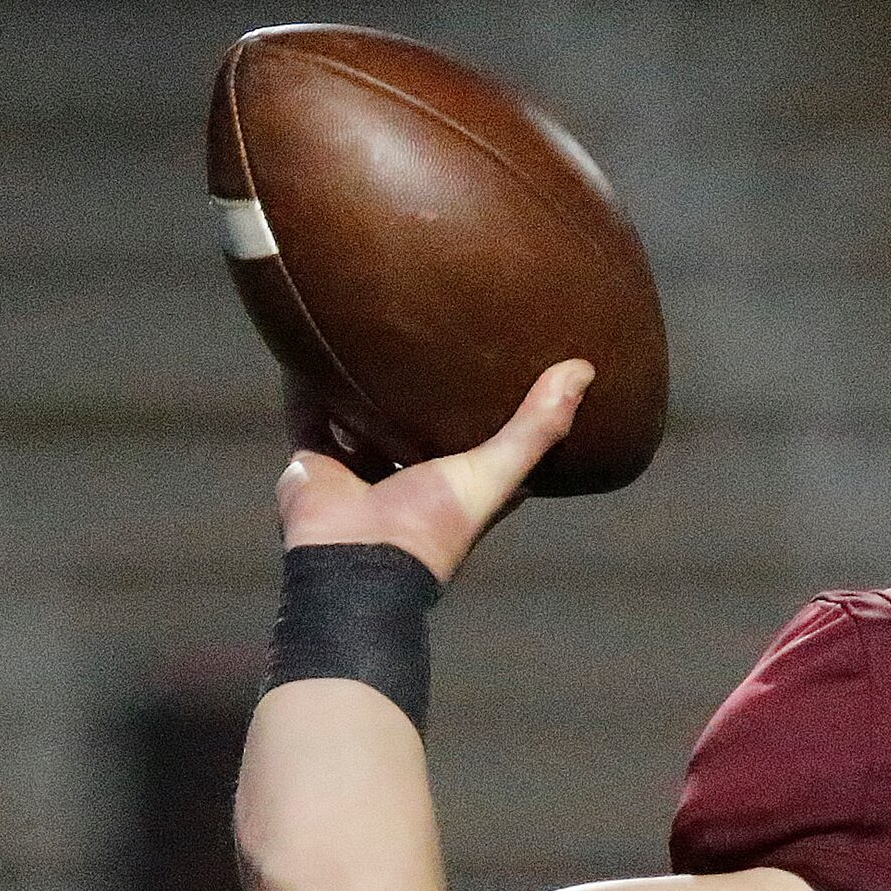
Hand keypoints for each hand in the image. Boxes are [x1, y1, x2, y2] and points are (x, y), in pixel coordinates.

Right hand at [275, 359, 593, 581]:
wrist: (351, 560)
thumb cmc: (433, 525)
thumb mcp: (497, 471)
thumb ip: (537, 426)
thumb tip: (584, 369)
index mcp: (457, 486)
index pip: (487, 444)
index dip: (499, 411)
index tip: (512, 367)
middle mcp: (409, 479)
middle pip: (417, 425)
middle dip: (423, 391)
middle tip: (432, 333)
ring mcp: (360, 473)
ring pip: (360, 418)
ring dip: (362, 384)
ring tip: (368, 330)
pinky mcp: (314, 465)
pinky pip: (308, 416)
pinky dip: (307, 385)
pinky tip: (310, 342)